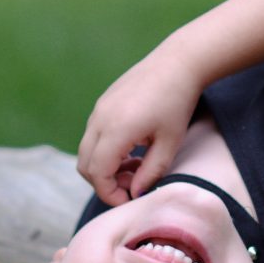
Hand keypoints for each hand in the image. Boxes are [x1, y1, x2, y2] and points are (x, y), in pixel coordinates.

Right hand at [76, 45, 200, 204]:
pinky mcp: (102, 105)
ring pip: (87, 152)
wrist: (177, 62)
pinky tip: (131, 150)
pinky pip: (93, 137)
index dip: (110, 194)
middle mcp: (100, 120)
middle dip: (105, 183)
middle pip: (85, 166)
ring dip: (105, 167)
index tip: (129, 200)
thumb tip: (135, 193)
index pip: (98, 174)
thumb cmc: (178, 102)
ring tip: (135, 166)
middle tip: (132, 185)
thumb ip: (151, 173)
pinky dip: (105, 151)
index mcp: (116, 130)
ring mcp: (98, 110)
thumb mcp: (170, 143)